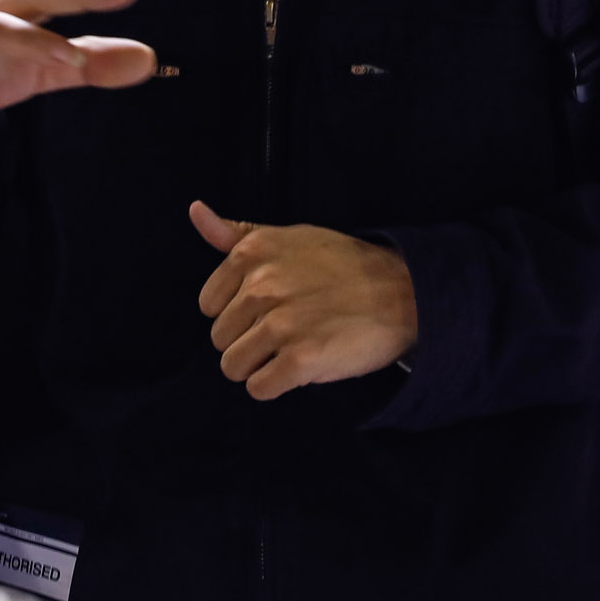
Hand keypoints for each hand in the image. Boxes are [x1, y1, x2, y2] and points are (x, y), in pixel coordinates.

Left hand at [191, 203, 418, 398]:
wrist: (404, 292)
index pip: (209, 305)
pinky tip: (302, 366)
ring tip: (294, 348)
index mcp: (253, 254)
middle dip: (250, 340)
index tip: (271, 306)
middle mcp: (262, 287)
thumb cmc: (345, 266)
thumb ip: (237, 233)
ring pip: (233, 366)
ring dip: (261, 366)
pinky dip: (277, 385)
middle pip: (220, 339)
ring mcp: (281, 325)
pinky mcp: (301, 360)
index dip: (239, 312)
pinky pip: (259, 389)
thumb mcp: (291, 237)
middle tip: (290, 328)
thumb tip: (195, 211)